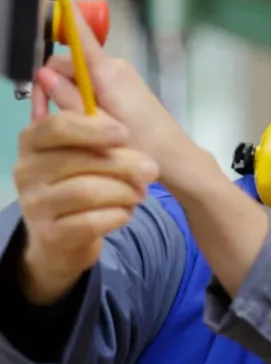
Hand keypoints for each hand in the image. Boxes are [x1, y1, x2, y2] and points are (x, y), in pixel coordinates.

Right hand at [13, 95, 157, 305]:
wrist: (65, 237)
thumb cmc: (81, 182)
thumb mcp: (86, 154)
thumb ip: (98, 136)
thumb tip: (122, 130)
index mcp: (33, 141)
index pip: (57, 126)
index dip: (93, 129)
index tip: (125, 134)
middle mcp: (25, 171)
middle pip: (80, 160)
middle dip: (124, 164)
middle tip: (151, 170)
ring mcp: (33, 205)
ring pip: (87, 191)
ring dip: (124, 191)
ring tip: (140, 193)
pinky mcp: (50, 234)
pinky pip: (92, 221)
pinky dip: (118, 215)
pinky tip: (125, 213)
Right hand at [38, 0, 193, 185]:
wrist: (176, 159)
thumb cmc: (145, 146)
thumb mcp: (100, 128)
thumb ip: (70, 100)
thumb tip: (45, 76)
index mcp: (109, 74)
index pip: (81, 36)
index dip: (67, 14)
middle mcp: (115, 68)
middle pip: (68, 63)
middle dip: (53, 85)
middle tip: (47, 116)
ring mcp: (120, 76)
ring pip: (78, 76)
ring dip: (67, 96)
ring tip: (74, 126)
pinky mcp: (123, 86)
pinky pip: (91, 84)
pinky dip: (81, 99)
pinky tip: (85, 122)